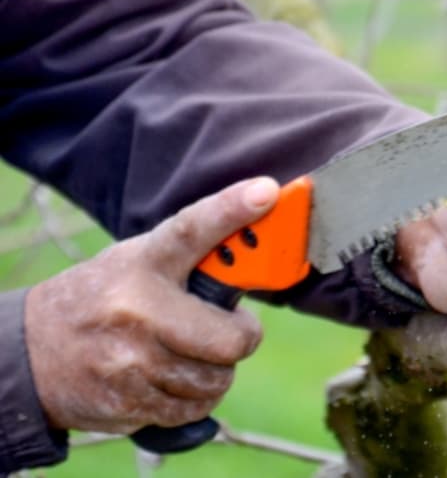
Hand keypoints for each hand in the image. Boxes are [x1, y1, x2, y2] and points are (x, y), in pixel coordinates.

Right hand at [24, 178, 274, 432]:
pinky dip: (192, 398)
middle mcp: (137, 310)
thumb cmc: (102, 300)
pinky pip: (194, 408)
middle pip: (232, 340)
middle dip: (242, 337)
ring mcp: (130, 360)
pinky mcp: (127, 401)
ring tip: (186, 352)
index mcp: (142, 264)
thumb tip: (255, 250)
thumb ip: (187, 260)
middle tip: (229, 329)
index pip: (190, 230)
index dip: (230, 211)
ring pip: (217, 378)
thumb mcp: (134, 264)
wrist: (29, 353)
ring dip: (214, 370)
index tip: (265, 192)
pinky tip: (169, 378)